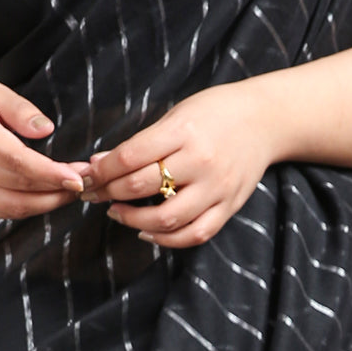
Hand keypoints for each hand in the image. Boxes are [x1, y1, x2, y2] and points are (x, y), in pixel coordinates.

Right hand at [0, 78, 90, 220]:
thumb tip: (46, 130)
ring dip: (48, 203)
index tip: (78, 177)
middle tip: (86, 180)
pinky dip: (31, 208)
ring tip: (72, 191)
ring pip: (13, 206)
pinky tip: (49, 196)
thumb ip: (21, 109)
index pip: (16, 159)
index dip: (50, 173)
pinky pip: (4, 213)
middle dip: (57, 187)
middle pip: (18, 185)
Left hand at [85, 81, 277, 249]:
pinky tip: (147, 230)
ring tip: (115, 211)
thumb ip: (141, 142)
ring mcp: (217, 187)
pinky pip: (195, 234)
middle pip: (142, 186)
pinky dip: (167, 239)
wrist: (266, 120)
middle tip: (91, 193)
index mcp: (185, 131)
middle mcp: (201, 161)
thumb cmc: (215, 112)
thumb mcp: (177, 115)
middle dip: (107, 192)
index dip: (101, 170)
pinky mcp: (229, 206)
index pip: (130, 156)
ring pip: (166, 218)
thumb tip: (98, 162)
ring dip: (132, 219)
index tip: (85, 175)